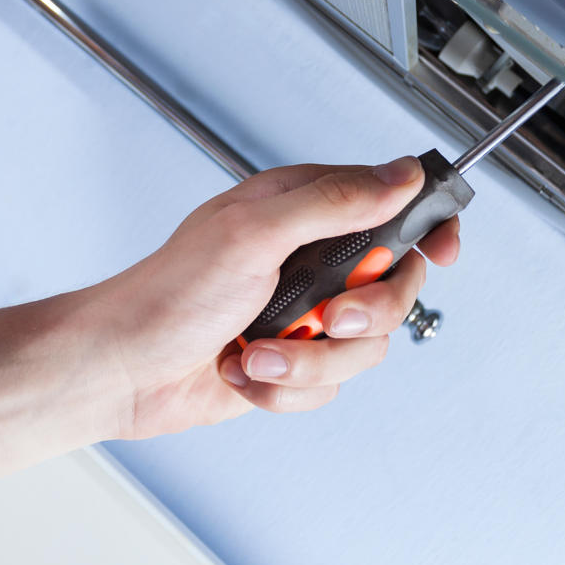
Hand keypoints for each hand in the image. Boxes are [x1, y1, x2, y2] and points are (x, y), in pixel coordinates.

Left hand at [83, 159, 461, 440]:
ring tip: (255, 351)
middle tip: (326, 316)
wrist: (123, 369)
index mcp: (301, 210)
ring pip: (364, 347)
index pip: (392, 204)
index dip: (427, 226)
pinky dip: (285, 387)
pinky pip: (328, 386)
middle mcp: (308, 259)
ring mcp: (301, 314)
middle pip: (395, 285)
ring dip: (308, 360)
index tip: (441, 251)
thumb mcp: (255, 232)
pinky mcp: (291, 362)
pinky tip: (242, 371)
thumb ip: (335, 202)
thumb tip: (401, 176)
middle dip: (364, 313)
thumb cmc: (168, 292)